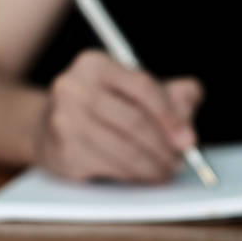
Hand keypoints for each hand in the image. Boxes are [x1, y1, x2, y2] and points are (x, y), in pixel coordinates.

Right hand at [35, 50, 202, 182]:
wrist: (51, 128)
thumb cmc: (108, 107)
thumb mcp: (140, 91)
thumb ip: (175, 94)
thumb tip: (189, 111)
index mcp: (95, 64)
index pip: (142, 87)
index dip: (170, 115)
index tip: (188, 140)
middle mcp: (73, 88)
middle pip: (134, 121)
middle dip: (164, 147)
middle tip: (181, 162)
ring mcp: (63, 121)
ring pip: (124, 150)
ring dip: (153, 167)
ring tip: (166, 171)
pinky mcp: (62, 153)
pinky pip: (109, 169)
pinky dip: (134, 176)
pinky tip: (144, 176)